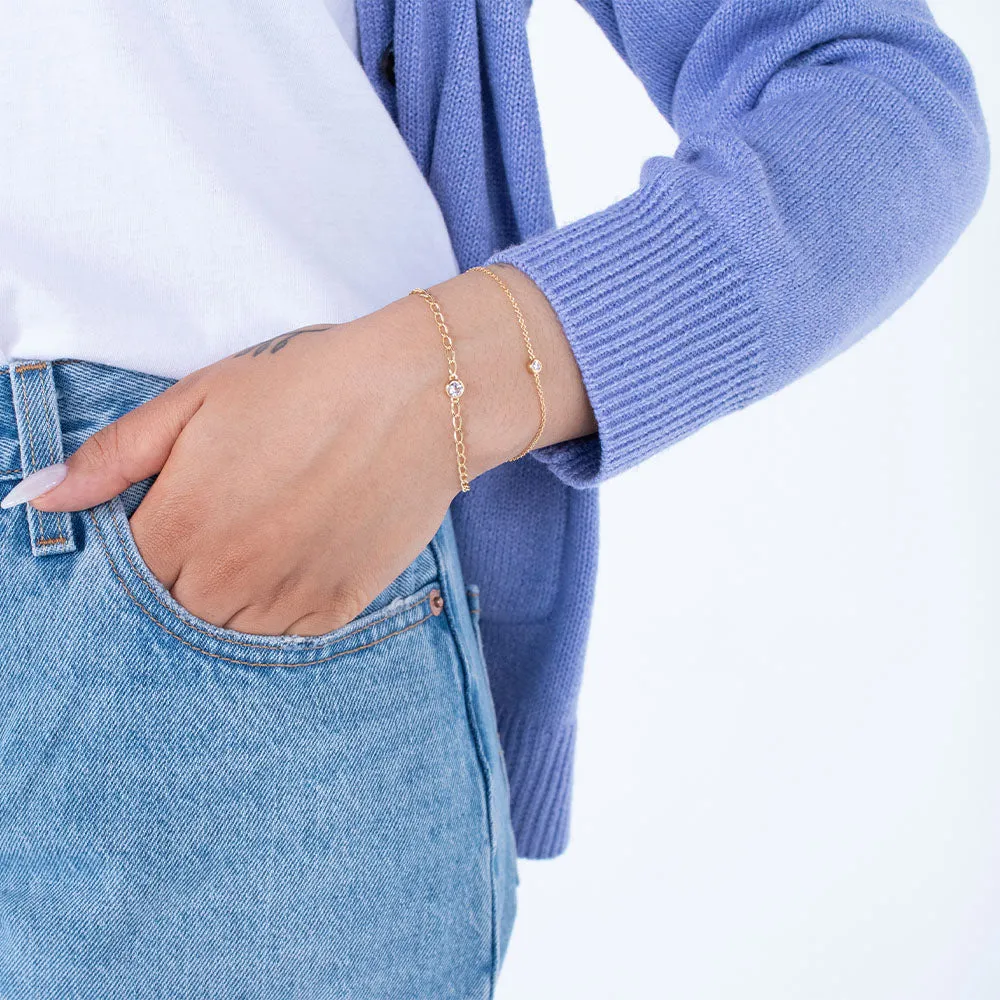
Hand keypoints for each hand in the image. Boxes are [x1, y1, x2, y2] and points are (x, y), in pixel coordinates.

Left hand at [23, 266, 595, 635]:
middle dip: (174, 583)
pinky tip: (286, 568)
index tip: (156, 529)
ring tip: (249, 549)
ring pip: (224, 636)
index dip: (131, 556)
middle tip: (210, 532)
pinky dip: (273, 617)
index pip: (120, 578)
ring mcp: (286, 598)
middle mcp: (229, 576)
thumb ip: (115, 455)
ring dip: (222, 605)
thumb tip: (38, 495)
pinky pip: (283, 641)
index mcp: (183, 523)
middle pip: (169, 616)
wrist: (420, 396)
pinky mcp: (337, 608)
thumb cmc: (308, 385)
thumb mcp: (199, 398)